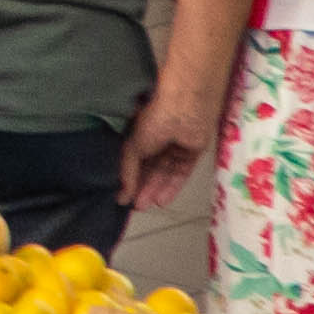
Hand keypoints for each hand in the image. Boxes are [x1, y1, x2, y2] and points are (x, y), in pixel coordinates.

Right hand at [122, 63, 226, 219]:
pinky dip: (172, 187)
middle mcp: (157, 140)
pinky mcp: (192, 152)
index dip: (127, 178)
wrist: (186, 107)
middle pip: (149, 169)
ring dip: (155, 189)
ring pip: (164, 173)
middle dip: (141, 187)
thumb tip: (121, 197)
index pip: (133, 160)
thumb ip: (127, 171)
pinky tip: (162, 201)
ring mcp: (175, 146)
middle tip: (134, 206)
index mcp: (140, 133)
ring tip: (145, 206)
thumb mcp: (133, 146)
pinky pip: (181, 173)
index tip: (121, 196)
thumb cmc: (155, 119)